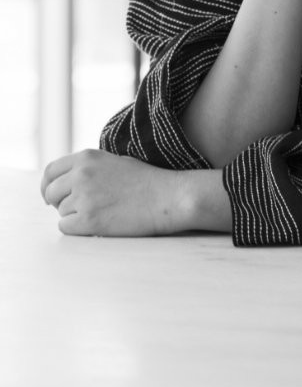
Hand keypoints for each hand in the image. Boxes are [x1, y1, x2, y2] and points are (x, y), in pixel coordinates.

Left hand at [40, 150, 193, 236]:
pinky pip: (66, 227)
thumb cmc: (147, 181)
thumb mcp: (114, 162)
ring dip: (76, 215)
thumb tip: (67, 181)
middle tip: (78, 209)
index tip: (51, 196)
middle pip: (51, 193)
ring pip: (61, 212)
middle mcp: (81, 174)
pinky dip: (78, 229)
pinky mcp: (88, 220)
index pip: (51, 172)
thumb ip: (89, 168)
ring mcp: (83, 197)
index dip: (48, 185)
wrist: (168, 197)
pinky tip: (99, 223)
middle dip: (60, 203)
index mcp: (87, 157)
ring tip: (103, 212)